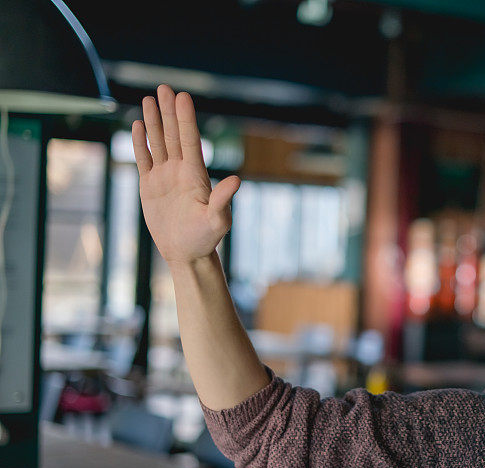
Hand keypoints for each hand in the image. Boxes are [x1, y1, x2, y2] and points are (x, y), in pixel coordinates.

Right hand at [132, 84, 240, 265]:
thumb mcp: (218, 220)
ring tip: (149, 98)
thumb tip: (236, 180)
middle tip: (164, 88)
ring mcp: (165, 176)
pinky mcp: (150, 185)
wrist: (186, 253)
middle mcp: (181, 171)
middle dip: (169, 111)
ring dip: (153, 121)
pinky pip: (144, 159)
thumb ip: (223, 200)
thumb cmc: (205, 238)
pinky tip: (138, 125)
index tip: (183, 97)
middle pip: (173, 135)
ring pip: (158, 142)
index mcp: (196, 175)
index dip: (186, 119)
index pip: (190, 140)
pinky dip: (141, 142)